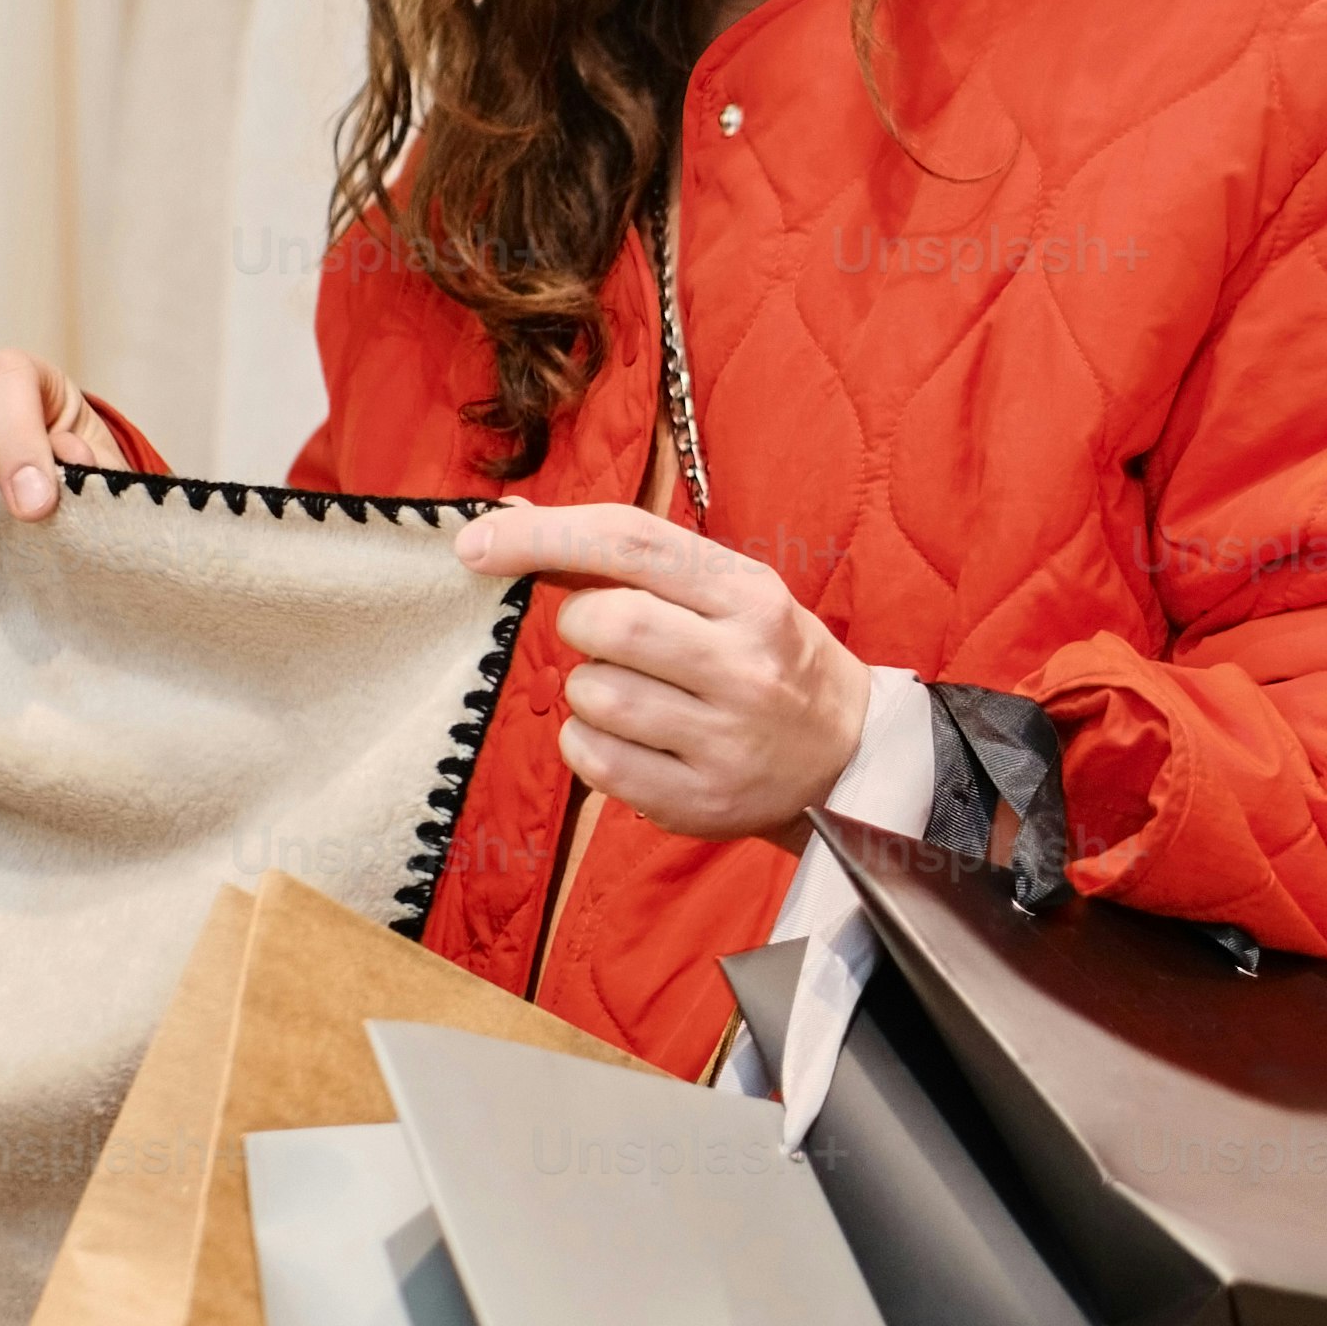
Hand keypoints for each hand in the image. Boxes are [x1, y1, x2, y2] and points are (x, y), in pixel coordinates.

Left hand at [459, 503, 873, 840]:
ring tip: (633, 695)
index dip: (543, 535)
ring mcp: (726, 739)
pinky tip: (626, 738)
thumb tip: (504, 524)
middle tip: (605, 637)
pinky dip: (585, 742)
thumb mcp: (725, 592)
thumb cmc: (764, 656)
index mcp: (750, 595)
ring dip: (587, 689)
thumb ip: (628, 558)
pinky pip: (593, 760)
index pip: (632, 541)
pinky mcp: (701, 801)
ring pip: (593, 694)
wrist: (849, 756)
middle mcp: (745, 664)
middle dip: (579, 624)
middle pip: (609, 621)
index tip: (477, 544)